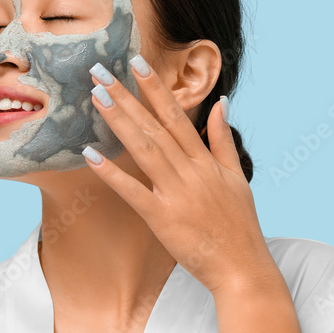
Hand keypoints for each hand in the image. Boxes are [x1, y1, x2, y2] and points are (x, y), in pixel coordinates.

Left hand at [83, 55, 279, 295]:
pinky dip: (112, 173)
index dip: (156, 89)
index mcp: (205, 161)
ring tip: (96, 97)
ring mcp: (177, 194)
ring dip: (119, 122)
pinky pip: (133, 191)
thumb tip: (221, 104)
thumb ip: (222, 140)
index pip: (177, 116)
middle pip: (154, 127)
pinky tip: (90, 154)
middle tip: (101, 71)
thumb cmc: (239, 225)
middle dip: (127, 97)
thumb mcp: (237, 177)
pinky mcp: (163, 218)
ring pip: (144, 150)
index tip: (137, 63)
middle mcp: (191, 171)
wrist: (243, 269)